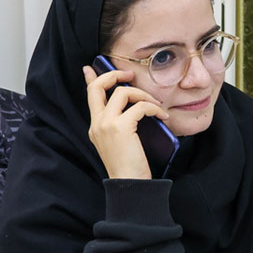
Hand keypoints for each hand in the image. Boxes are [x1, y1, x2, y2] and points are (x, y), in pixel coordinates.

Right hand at [83, 65, 168, 179]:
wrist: (129, 184)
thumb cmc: (130, 167)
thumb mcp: (120, 144)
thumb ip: (122, 126)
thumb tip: (136, 111)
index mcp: (95, 127)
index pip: (89, 96)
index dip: (90, 79)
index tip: (89, 68)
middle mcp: (97, 123)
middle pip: (98, 87)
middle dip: (114, 75)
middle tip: (130, 76)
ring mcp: (106, 124)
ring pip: (122, 92)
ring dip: (143, 94)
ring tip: (156, 105)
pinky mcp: (120, 127)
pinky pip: (140, 107)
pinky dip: (154, 108)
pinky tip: (163, 116)